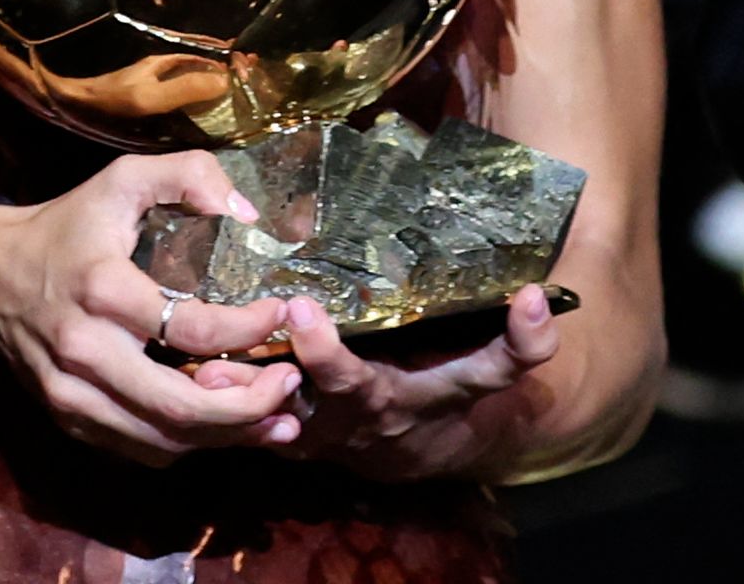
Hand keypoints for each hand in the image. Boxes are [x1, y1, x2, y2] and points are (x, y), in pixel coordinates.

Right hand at [0, 151, 303, 464]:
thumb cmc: (68, 225)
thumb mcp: (124, 179)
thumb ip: (189, 175)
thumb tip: (247, 213)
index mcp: (104, 288)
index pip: (191, 328)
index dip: (248, 328)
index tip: (281, 313)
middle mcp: (86, 350)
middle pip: (180, 407)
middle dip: (250, 406)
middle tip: (292, 387)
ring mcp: (73, 394)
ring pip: (163, 440)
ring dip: (227, 436)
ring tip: (275, 418)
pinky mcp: (69, 419)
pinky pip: (139, 449)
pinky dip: (187, 445)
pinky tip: (221, 425)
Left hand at [194, 286, 565, 480]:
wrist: (410, 450)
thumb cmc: (443, 383)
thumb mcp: (481, 360)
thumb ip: (516, 338)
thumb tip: (540, 292)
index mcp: (441, 390)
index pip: (489, 368)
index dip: (519, 341)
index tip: (530, 298)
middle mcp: (386, 413)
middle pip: (360, 391)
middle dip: (328, 357)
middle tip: (302, 312)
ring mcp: (335, 431)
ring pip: (292, 414)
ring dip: (255, 388)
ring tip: (221, 362)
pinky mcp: (296, 437)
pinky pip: (260, 424)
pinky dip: (231, 403)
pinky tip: (203, 373)